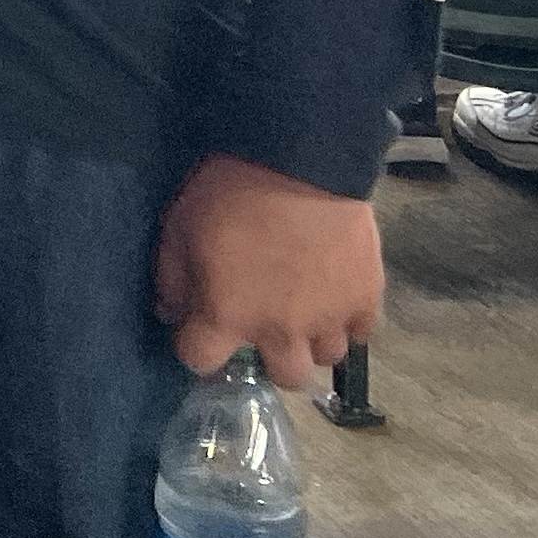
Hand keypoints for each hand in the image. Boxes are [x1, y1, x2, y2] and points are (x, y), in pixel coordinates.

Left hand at [153, 154, 379, 386]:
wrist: (299, 159)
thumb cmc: (229, 191)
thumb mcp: (177, 228)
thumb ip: (171, 279)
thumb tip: (170, 312)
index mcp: (228, 316)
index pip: (202, 362)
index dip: (198, 347)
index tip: (202, 328)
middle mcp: (281, 331)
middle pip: (283, 377)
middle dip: (271, 356)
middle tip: (265, 324)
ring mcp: (329, 319)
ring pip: (325, 357)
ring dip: (312, 338)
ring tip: (303, 308)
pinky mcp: (367, 299)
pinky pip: (360, 332)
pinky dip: (346, 320)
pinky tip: (334, 295)